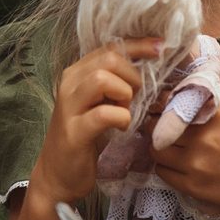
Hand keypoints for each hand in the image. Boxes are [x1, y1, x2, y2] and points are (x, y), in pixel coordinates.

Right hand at [32, 38, 159, 205]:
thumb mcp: (100, 103)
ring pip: (102, 79)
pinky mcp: (74, 132)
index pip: (110, 46)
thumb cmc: (85, 137)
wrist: (57, 174)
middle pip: (109, 58)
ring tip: (127, 109)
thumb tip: (150, 68)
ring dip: (125, 93)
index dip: (138, 45)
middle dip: (133, 75)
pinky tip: (123, 126)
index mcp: (77, 73)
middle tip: (137, 96)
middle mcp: (69, 84)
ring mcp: (69, 107)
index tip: (161, 47)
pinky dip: (121, 117)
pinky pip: (104, 114)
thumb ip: (116, 83)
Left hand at [150, 64, 219, 218]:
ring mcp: (196, 164)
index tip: (168, 99)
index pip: (175, 98)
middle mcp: (203, 138)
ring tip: (166, 139)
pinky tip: (173, 160)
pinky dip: (163, 164)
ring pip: (157, 147)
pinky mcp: (192, 186)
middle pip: (160, 122)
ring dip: (159, 141)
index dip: (166, 98)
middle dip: (159, 118)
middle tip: (162, 118)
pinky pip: (162, 172)